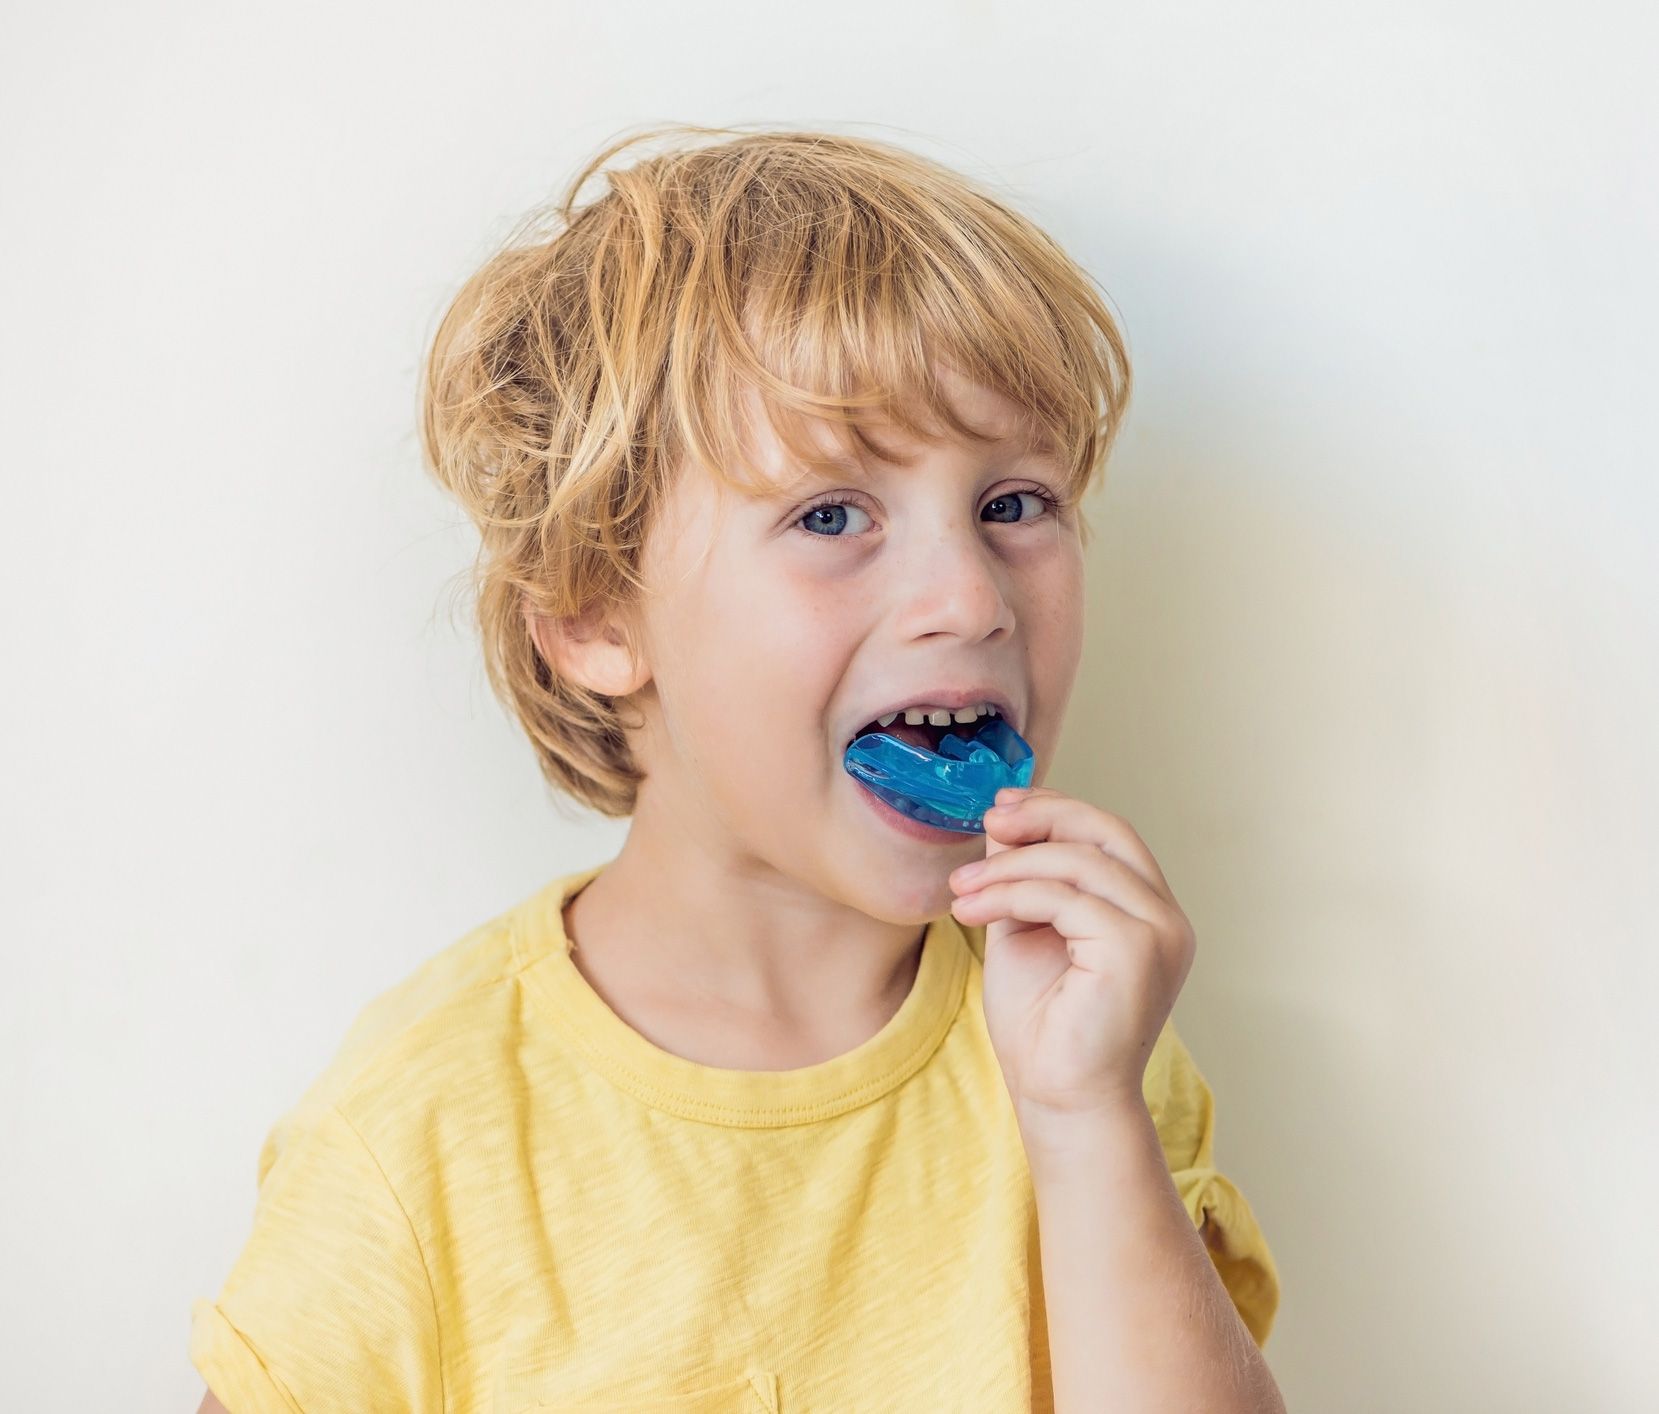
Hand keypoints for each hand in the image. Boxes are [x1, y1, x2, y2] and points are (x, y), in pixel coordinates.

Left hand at [947, 785, 1197, 1141]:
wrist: (1057, 1100)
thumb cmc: (1042, 1029)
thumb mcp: (1024, 931)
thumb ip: (1022, 878)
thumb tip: (1003, 820)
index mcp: (1147, 913)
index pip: (1110, 835)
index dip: (1057, 809)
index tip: (1002, 805)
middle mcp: (1166, 918)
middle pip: (1107, 832)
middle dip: (1043, 816)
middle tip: (987, 821)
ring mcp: (1159, 932)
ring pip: (1078, 862)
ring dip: (1007, 867)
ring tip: (960, 890)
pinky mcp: (1136, 950)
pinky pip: (1064, 897)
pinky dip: (1010, 895)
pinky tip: (969, 912)